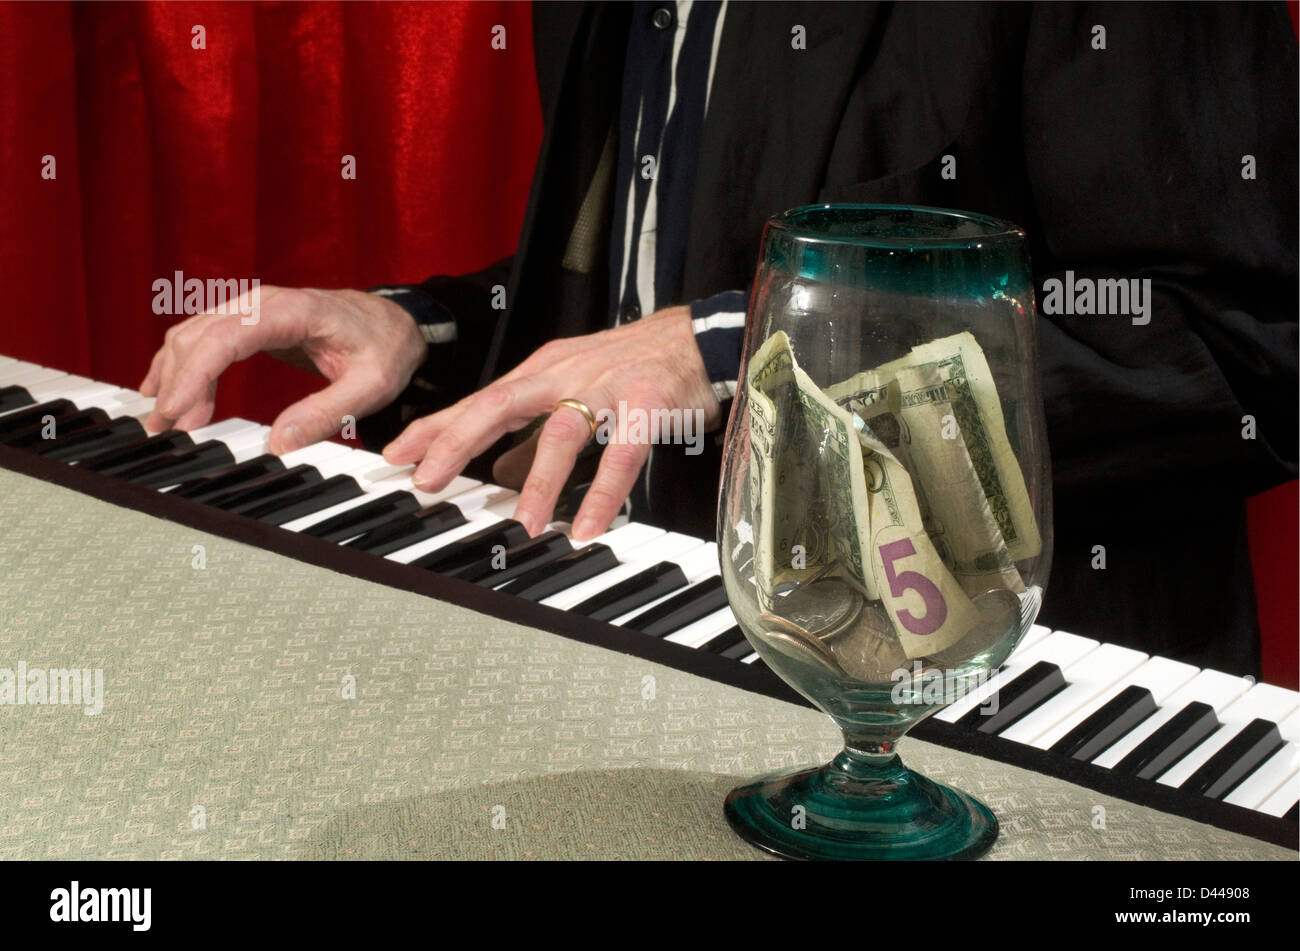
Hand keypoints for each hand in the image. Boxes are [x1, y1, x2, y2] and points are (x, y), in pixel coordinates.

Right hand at [140, 286, 426, 451]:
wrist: (395, 323)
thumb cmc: (385, 349)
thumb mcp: (370, 387)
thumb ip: (326, 413)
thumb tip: (279, 445)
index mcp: (295, 311)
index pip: (228, 336)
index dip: (196, 373)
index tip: (177, 412)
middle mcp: (265, 302)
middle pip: (201, 335)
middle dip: (177, 383)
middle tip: (168, 431)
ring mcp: (254, 308)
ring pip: (194, 333)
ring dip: (173, 375)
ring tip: (163, 422)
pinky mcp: (250, 321)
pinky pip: (203, 337)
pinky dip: (181, 364)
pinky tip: (166, 392)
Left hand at [382, 305, 721, 539]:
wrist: (702, 338)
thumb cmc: (634, 367)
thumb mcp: (573, 392)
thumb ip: (533, 435)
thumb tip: (496, 476)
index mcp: (544, 371)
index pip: (480, 399)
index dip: (437, 426)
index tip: (395, 454)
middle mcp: (567, 373)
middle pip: (501, 404)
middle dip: (459, 442)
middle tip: (427, 481)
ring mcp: (607, 386)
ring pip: (562, 431)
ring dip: (538, 481)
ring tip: (522, 524)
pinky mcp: (649, 403)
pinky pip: (623, 454)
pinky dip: (604, 493)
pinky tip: (588, 526)